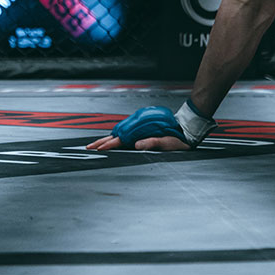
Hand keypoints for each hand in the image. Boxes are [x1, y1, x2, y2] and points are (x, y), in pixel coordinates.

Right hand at [86, 104, 212, 150]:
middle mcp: (138, 126)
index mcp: (141, 131)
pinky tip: (112, 140)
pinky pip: (125, 131)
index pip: (120, 139)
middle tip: (88, 148)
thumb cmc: (178, 138)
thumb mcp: (167, 143)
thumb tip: (136, 145)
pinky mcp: (142, 127)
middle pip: (115, 134)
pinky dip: (116, 136)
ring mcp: (139, 126)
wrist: (186, 128)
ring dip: (107, 138)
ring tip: (96, 144)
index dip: (107, 145)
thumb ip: (152, 143)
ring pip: (119, 132)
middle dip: (101, 141)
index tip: (97, 149)